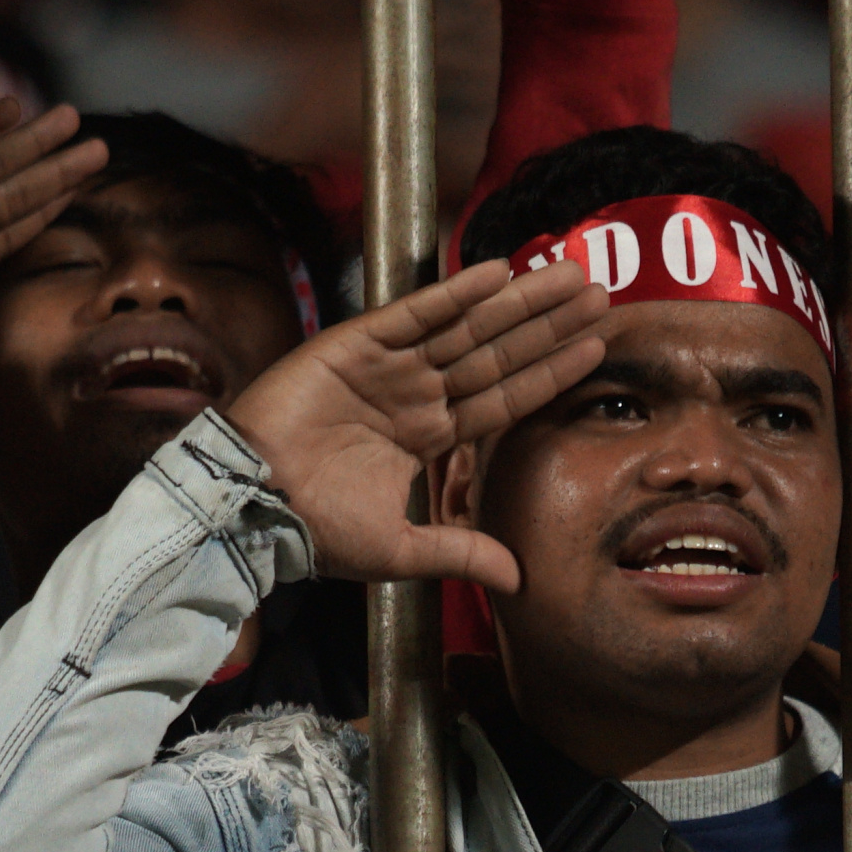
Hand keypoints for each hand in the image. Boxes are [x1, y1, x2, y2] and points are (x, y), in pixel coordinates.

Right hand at [226, 256, 610, 592]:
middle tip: (599, 290)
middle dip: (547, 323)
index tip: (596, 347)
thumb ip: (462, 552)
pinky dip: (455, 292)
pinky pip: (414, 312)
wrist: (252, 506)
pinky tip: (499, 272)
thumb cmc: (315, 530)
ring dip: (518, 300)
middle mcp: (414, 394)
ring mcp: (387, 367)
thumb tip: (520, 580)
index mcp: (426, 435)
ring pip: (467, 326)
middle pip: (497, 352)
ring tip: (567, 273)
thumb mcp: (402, 549)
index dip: (549, 371)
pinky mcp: (354, 344)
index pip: (503, 397)